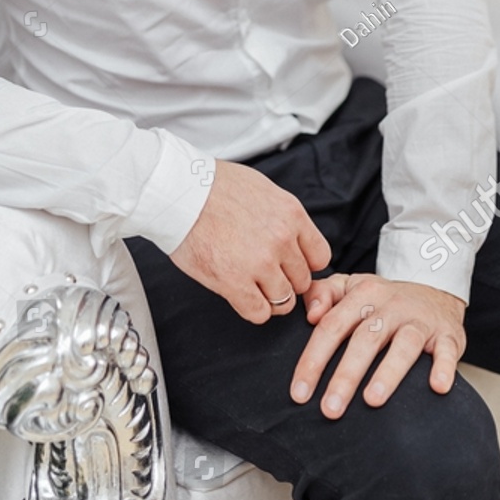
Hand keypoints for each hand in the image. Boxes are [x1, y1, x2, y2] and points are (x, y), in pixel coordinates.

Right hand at [171, 158, 330, 323]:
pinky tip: (240, 294)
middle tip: (264, 275)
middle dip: (285, 281)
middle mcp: (281, 240)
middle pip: (302, 281)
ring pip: (284, 301)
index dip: (303, 264)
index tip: (289, 265)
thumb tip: (292, 237)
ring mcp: (259, 263)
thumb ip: (283, 217)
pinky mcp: (234, 282)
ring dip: (269, 297)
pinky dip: (253, 309)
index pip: (320, 257)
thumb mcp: (263, 190)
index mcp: (291, 214)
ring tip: (251, 286)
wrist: (179, 192)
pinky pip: (259, 313)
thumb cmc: (213, 186)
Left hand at [290, 273, 465, 416]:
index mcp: (363, 295)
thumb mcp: (350, 287)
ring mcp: (420, 320)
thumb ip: (322, 294)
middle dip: (345, 376)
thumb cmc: (383, 300)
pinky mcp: (448, 334)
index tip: (299, 394)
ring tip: (373, 401)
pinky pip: (447, 350)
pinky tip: (437, 387)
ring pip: (404, 345)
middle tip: (330, 409)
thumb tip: (310, 314)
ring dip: (388, 373)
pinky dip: (444, 367)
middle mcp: (392, 305)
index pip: (332, 327)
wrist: (434, 290)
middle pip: (365, 339)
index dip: (313, 360)